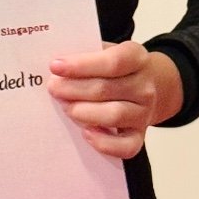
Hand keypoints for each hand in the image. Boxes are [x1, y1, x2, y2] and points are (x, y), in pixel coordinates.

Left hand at [47, 41, 183, 159]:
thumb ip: (84, 55)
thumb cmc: (115, 69)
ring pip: (114, 115)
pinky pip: (125, 146)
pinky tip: (85, 132)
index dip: (82, 65)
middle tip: (53, 88)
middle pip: (106, 89)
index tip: (55, 66)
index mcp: (137, 57)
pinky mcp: (139, 136)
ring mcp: (143, 113)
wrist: (144, 86)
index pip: (113, 61)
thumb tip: (57, 69)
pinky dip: (104, 143)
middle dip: (74, 89)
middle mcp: (144, 86)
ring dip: (84, 112)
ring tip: (65, 106)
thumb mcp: (104, 51)